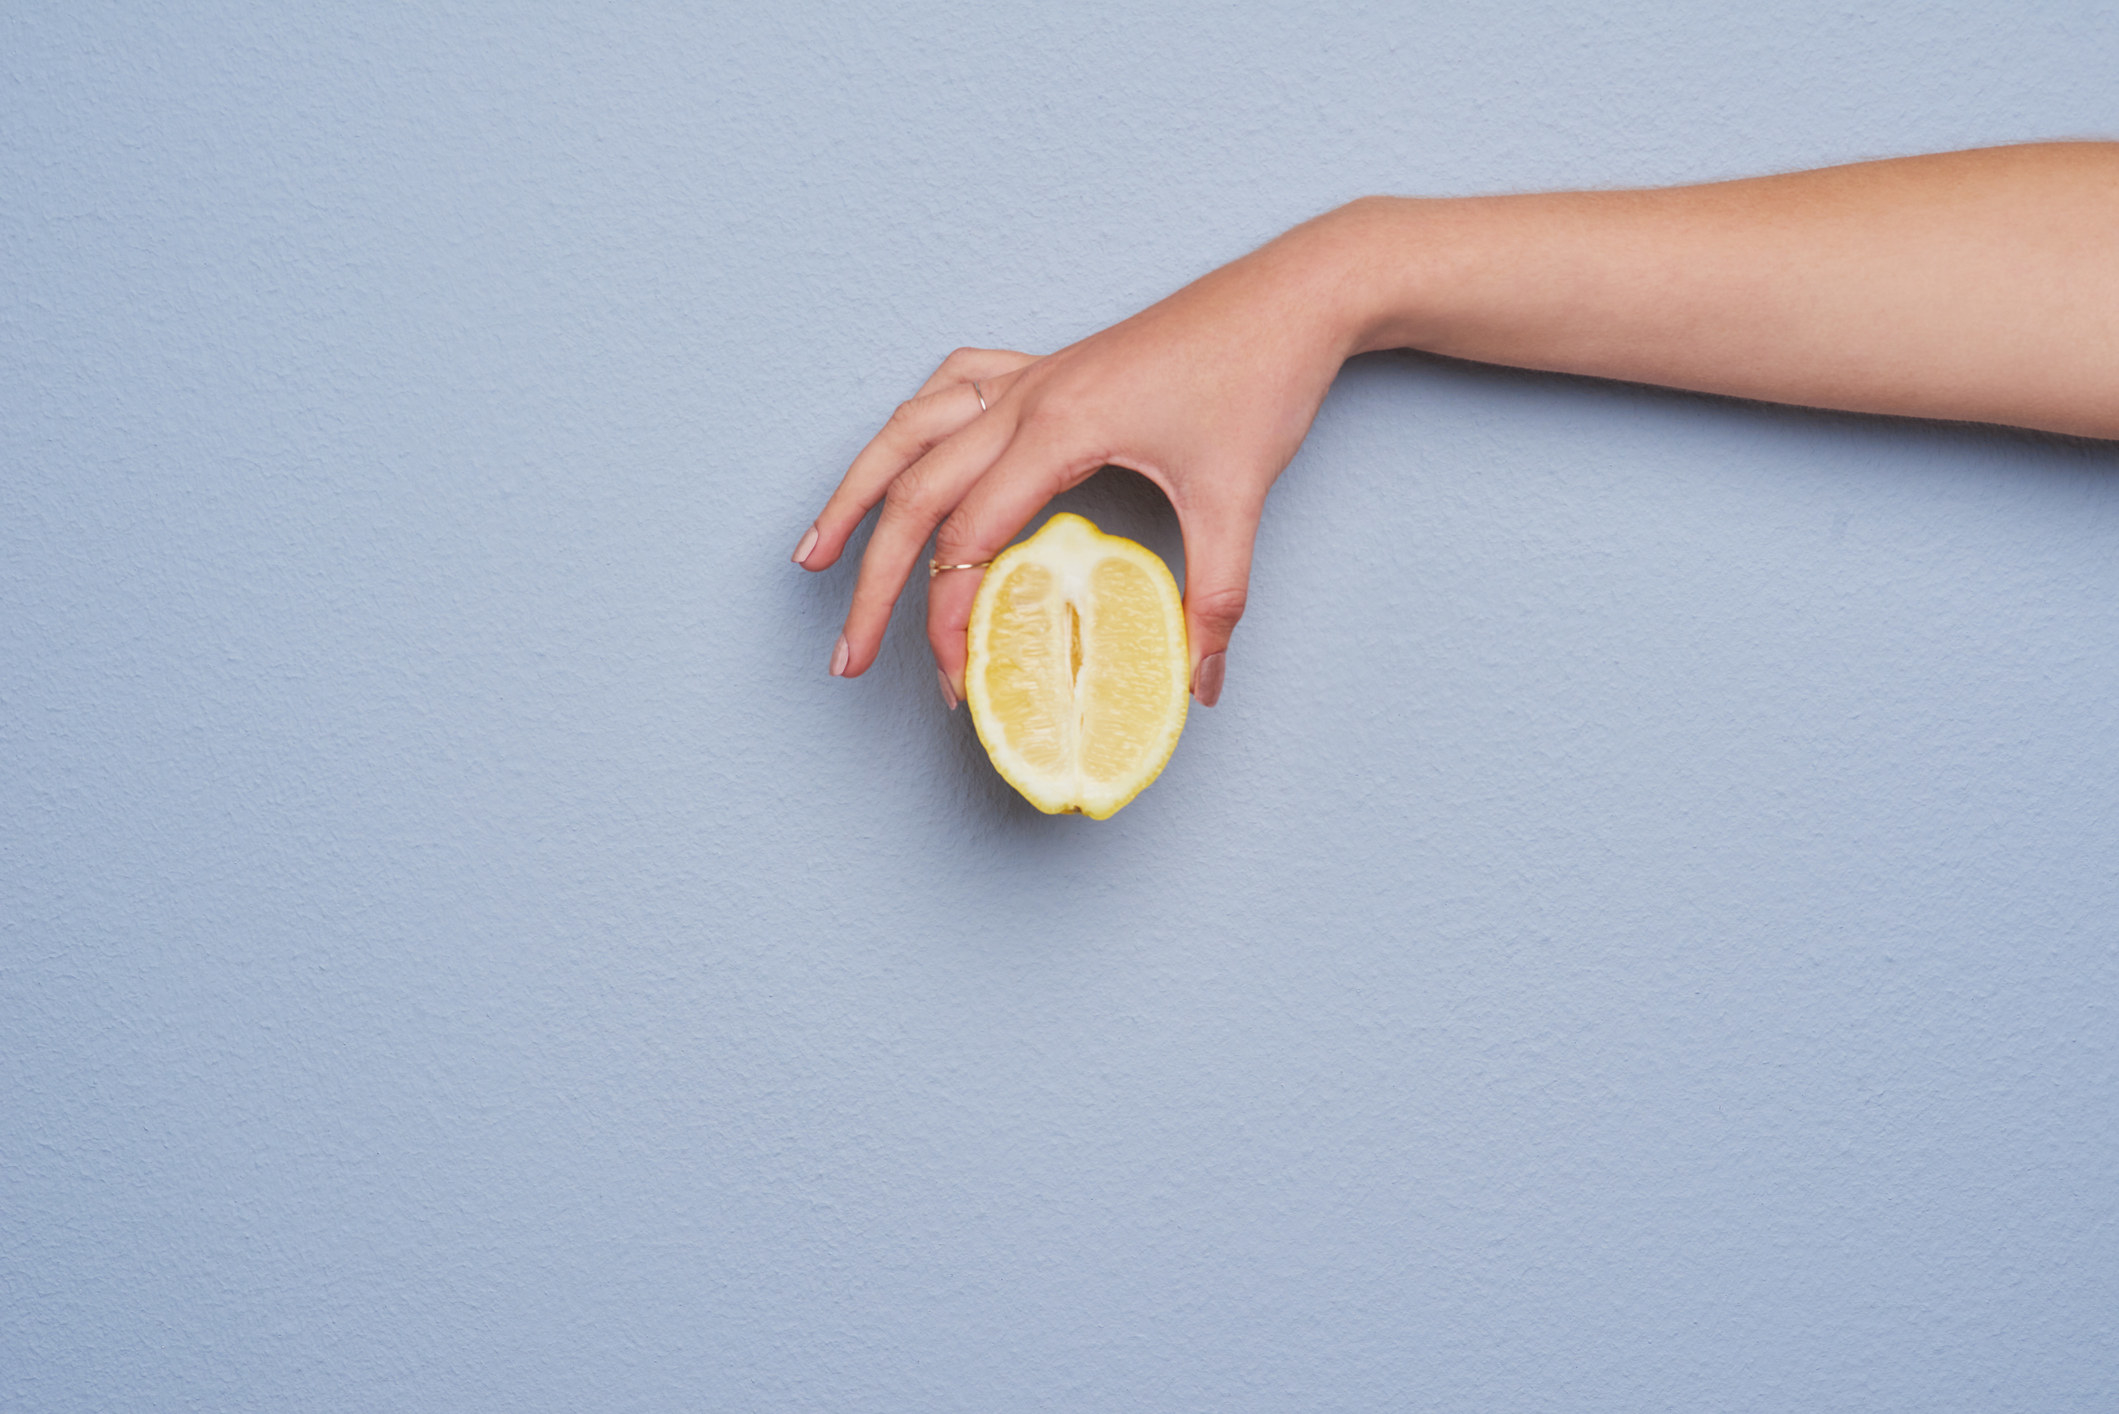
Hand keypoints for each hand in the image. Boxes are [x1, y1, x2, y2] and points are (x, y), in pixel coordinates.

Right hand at [791, 210, 1366, 707]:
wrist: (1294, 293)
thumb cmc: (1261, 379)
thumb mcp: (1238, 499)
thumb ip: (1213, 599)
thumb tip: (1199, 684)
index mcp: (1059, 426)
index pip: (970, 538)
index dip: (949, 617)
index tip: (954, 679)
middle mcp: (1027, 396)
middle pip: (913, 493)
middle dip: (873, 582)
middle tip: (847, 655)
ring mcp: (1031, 375)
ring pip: (909, 432)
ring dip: (855, 493)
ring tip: (815, 554)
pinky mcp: (1049, 366)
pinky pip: (951, 388)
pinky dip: (913, 426)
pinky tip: (900, 456)